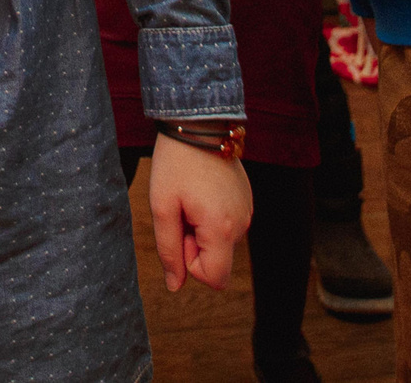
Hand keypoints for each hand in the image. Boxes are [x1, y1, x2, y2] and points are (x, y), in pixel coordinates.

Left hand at [148, 132, 250, 291]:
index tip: (179, 231)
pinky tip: (202, 190)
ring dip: (201, 229)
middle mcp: (242, 224)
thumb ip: (169, 251)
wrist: (198, 124)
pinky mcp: (247, 200)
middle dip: (193, 243)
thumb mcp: (162, 208)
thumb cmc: (175, 165)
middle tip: (181, 208)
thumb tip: (174, 286)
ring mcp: (248, 211)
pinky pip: (227, 225)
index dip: (190, 264)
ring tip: (191, 196)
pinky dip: (211, 216)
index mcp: (222, 229)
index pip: (215, 278)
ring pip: (220, 242)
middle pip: (216, 260)